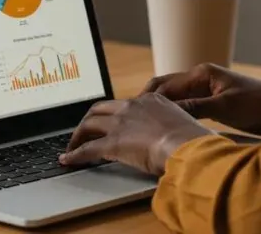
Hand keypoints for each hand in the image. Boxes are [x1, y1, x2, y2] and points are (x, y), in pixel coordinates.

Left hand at [59, 93, 213, 175]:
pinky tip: (68, 161)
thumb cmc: (192, 139)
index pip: (124, 104)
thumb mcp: (182, 124)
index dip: (114, 114)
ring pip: (89, 124)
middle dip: (88, 120)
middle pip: (100, 108)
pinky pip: (87, 149)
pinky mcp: (112, 143)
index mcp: (151, 99)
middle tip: (83, 132)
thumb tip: (178, 136)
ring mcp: (120, 123)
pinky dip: (75, 155)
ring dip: (77, 136)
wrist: (187, 145)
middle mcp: (132, 106)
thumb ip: (173, 126)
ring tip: (72, 147)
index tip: (110, 122)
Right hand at [141, 63, 260, 135]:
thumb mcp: (225, 108)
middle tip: (131, 121)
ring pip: (175, 100)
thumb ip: (194, 107)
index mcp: (202, 73)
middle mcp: (202, 78)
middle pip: (165, 89)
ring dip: (161, 111)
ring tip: (143, 127)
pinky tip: (168, 129)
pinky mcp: (214, 104)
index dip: (146, 99)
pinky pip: (187, 108)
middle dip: (148, 104)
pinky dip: (175, 116)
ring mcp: (208, 91)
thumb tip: (164, 111)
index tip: (131, 114)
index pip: (164, 84)